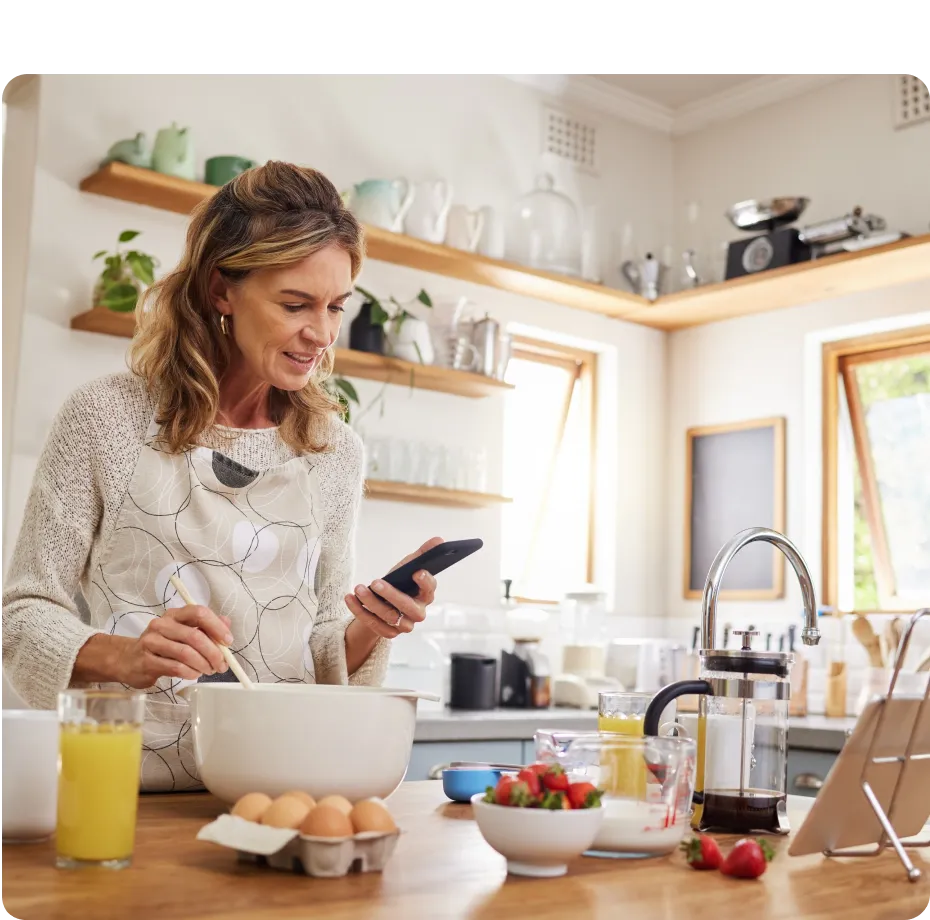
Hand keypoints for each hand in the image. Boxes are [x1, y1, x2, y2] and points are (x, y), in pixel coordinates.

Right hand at [116, 606, 233, 688]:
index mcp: (175, 614)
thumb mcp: (182, 632)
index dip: (217, 626)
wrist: (127, 659)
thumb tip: (227, 624)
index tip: (228, 641)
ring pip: (186, 653)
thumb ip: (205, 627)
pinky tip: (194, 674)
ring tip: (209, 670)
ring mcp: (152, 642)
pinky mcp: (146, 661)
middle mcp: (162, 624)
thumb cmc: (162, 645)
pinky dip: (190, 672)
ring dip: (203, 664)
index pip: (199, 612)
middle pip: (194, 636)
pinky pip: (175, 667)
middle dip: (213, 652)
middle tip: (222, 665)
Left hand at [344, 536, 441, 639]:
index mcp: (426, 595)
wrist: (383, 603)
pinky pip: (373, 624)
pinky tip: (350, 598)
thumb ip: (423, 554)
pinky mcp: (389, 633)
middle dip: (391, 594)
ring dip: (371, 602)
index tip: (416, 571)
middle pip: (407, 606)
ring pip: (388, 616)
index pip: (430, 589)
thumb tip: (439, 540)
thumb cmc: (400, 583)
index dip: (425, 582)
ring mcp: (404, 625)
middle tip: (375, 582)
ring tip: (358, 588)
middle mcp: (418, 613)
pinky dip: (359, 611)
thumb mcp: (408, 567)